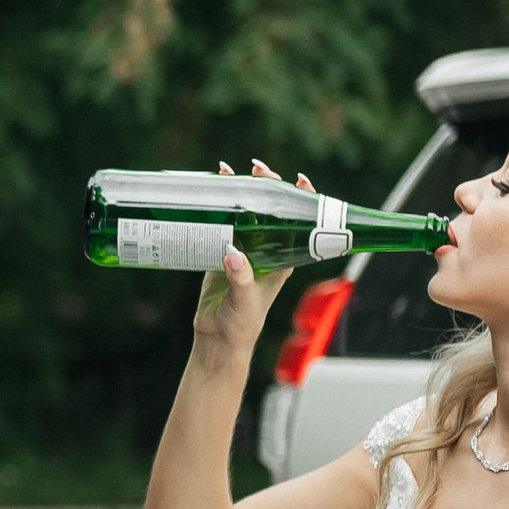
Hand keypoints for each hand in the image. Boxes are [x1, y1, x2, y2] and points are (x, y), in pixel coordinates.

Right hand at [188, 160, 310, 354]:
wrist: (217, 339)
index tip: (297, 180)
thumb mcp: (246, 301)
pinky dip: (215, 207)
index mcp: (282, 258)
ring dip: (237, 191)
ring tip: (227, 171)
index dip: (300, 199)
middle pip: (269, 210)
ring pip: (243, 212)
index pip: (297, 222)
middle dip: (265, 186)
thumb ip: (240, 278)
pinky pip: (219, 224)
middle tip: (256, 169)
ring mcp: (241, 250)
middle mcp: (264, 249)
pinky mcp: (218, 253)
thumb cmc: (242, 325)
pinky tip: (208, 191)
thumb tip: (232, 254)